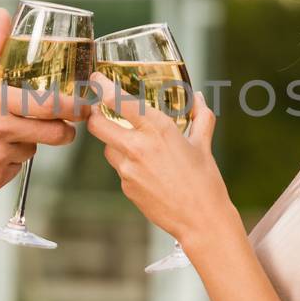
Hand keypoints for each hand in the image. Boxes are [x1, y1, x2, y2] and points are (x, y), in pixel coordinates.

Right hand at [0, 8, 82, 202]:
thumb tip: (4, 16)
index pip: (47, 105)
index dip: (73, 107)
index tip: (85, 106)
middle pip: (52, 134)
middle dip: (64, 132)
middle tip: (64, 129)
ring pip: (30, 152)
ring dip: (24, 145)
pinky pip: (14, 171)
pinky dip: (6, 164)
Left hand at [85, 73, 235, 245]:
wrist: (201, 221)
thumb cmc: (205, 181)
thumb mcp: (203, 144)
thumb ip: (200, 117)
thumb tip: (198, 98)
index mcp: (158, 130)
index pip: (120, 102)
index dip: (103, 88)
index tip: (97, 79)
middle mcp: (138, 147)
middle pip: (97, 125)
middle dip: (94, 115)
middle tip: (98, 110)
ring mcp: (129, 169)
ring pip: (107, 148)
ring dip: (114, 143)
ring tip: (135, 145)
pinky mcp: (126, 188)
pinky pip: (119, 169)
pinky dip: (127, 165)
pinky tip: (147, 171)